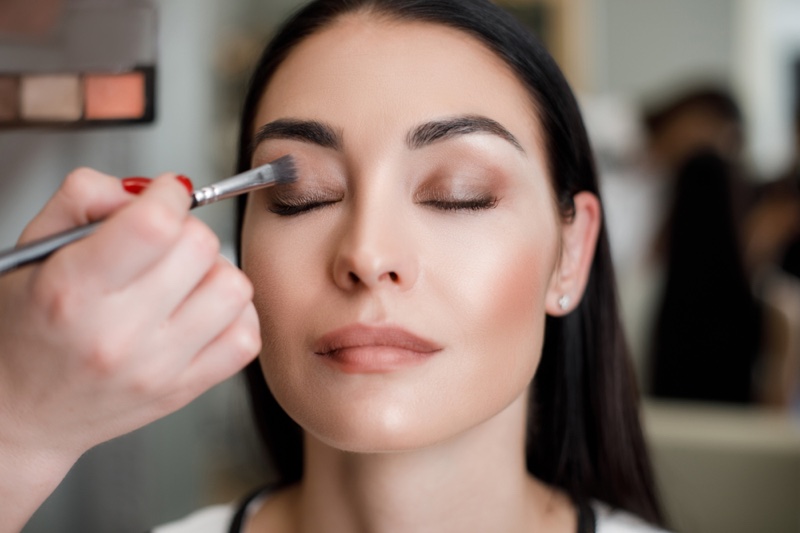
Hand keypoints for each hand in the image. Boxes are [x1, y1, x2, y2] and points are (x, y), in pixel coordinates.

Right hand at [0, 168, 260, 530]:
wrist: (24, 413)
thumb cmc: (26, 328)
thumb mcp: (33, 250)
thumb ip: (85, 197)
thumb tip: (147, 188)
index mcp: (73, 290)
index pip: (155, 224)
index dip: (169, 195)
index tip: (164, 196)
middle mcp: (119, 333)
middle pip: (200, 247)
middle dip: (186, 230)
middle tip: (164, 242)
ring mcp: (159, 367)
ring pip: (234, 288)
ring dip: (214, 272)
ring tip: (182, 279)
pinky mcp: (186, 389)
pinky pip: (247, 336)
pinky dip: (234, 315)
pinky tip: (201, 310)